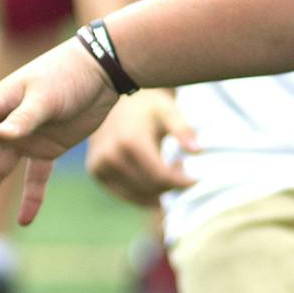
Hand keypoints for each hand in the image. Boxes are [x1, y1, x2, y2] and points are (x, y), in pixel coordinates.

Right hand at [0, 38, 120, 225]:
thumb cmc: (69, 75)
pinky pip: (35, 178)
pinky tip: (26, 221)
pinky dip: (32, 198)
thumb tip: (4, 135)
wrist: (103, 71)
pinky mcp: (47, 148)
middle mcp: (3, 123)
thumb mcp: (47, 95)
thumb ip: (26, 117)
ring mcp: (23, 137)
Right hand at [85, 88, 199, 207]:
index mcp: (130, 141)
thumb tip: (198, 151)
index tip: (196, 179)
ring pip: (136, 195)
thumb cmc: (147, 106)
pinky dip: (141, 193)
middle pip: (150, 188)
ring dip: (156, 190)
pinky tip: (150, 177)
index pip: (161, 177)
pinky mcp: (95, 171)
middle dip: (170, 185)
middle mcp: (111, 155)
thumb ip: (183, 130)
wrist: (113, 96)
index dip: (182, 183)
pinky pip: (123, 194)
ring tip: (165, 170)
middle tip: (180, 167)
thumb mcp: (168, 112)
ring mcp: (100, 165)